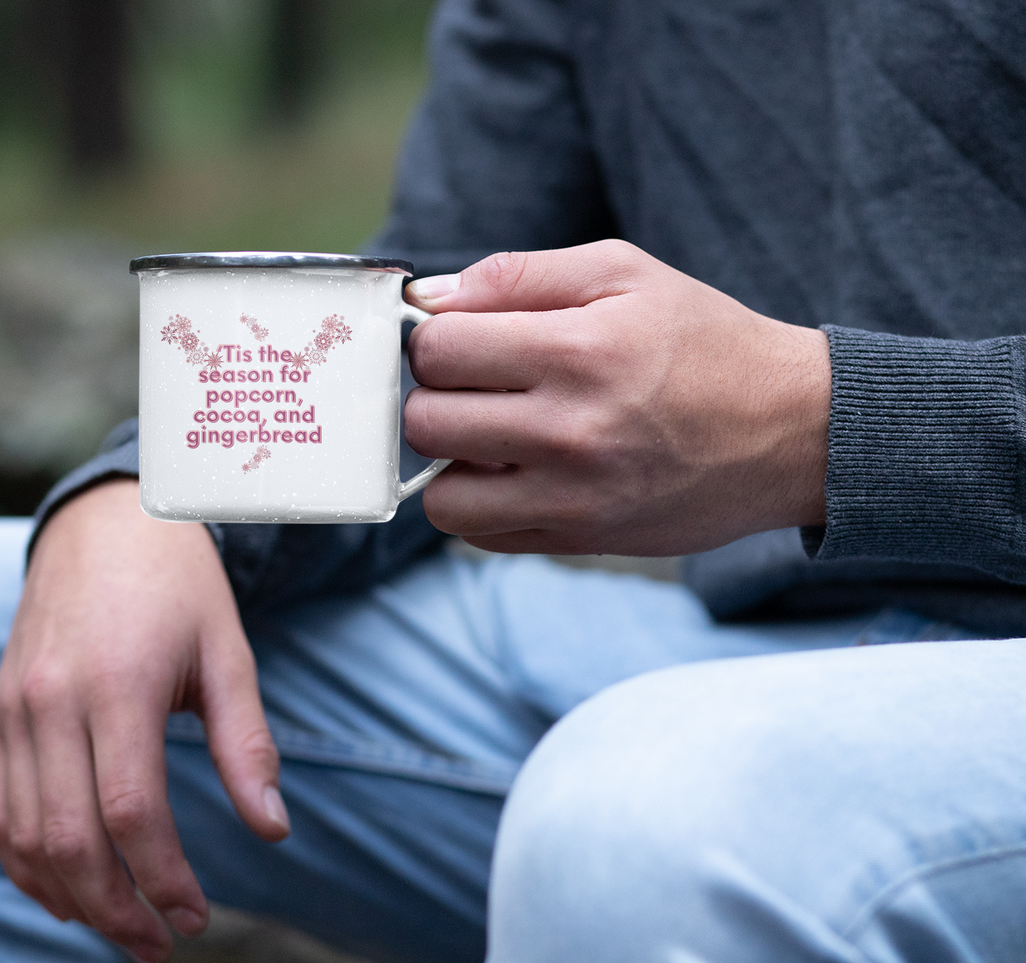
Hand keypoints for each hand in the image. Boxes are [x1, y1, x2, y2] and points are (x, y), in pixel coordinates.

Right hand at [0, 479, 289, 961]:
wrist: (103, 522)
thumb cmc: (178, 587)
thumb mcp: (228, 653)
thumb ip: (247, 745)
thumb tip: (272, 830)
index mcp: (117, 684)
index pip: (130, 813)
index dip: (162, 879)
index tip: (196, 918)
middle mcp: (51, 701)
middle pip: (69, 839)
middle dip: (115, 910)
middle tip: (161, 945)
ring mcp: (13, 708)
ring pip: (24, 836)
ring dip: (69, 898)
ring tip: (122, 927)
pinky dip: (26, 862)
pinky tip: (68, 889)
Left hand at [404, 241, 829, 555]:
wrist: (792, 431)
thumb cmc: (703, 342)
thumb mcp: (625, 273)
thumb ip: (519, 275)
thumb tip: (430, 299)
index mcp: (578, 350)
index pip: (439, 349)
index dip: (436, 337)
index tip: (463, 338)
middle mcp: (570, 431)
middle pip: (427, 421)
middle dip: (435, 396)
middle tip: (473, 385)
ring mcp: (573, 496)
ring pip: (441, 494)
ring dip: (449, 460)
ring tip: (489, 433)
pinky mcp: (579, 539)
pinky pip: (479, 534)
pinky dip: (479, 503)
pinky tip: (513, 471)